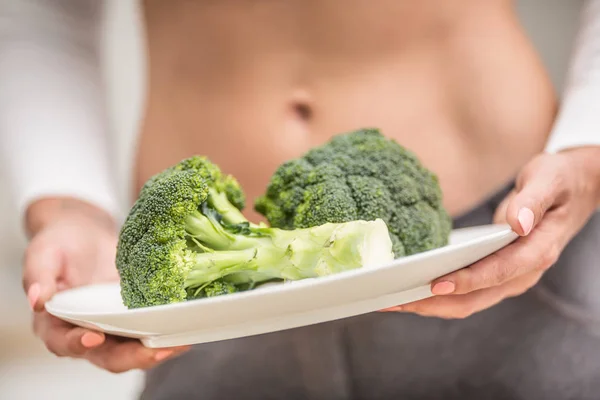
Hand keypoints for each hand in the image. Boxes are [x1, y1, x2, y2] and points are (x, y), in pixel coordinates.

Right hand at [22, 197, 189, 372]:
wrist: (84, 232)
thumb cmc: (60, 243)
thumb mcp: (44, 252)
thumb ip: (39, 275)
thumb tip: (37, 299)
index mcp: (55, 323)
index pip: (64, 342)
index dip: (78, 344)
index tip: (95, 337)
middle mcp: (84, 332)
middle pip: (107, 356)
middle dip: (133, 356)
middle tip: (158, 350)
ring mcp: (112, 327)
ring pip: (133, 349)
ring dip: (156, 349)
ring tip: (178, 342)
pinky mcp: (133, 316)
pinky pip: (149, 329)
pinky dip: (166, 331)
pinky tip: (184, 327)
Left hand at [383, 146, 599, 318]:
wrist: (574, 189)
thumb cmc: (560, 181)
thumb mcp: (549, 180)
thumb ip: (533, 201)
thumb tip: (516, 224)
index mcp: (538, 251)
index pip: (499, 273)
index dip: (467, 281)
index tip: (435, 283)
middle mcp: (523, 272)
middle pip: (476, 298)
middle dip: (435, 302)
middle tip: (396, 300)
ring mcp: (509, 276)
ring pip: (468, 302)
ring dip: (431, 304)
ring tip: (393, 300)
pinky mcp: (496, 273)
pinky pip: (466, 292)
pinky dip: (438, 295)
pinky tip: (411, 288)